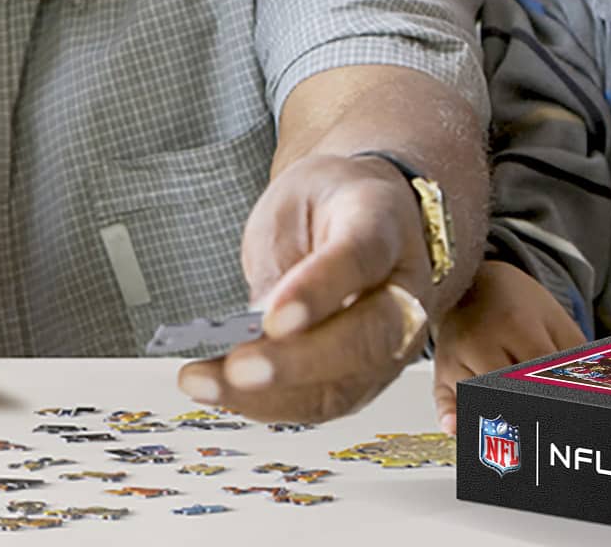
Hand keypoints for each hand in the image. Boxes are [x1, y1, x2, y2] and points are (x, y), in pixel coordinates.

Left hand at [176, 153, 435, 422]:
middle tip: (238, 368)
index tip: (273, 317)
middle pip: (368, 338)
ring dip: (271, 396)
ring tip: (207, 384)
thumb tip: (256, 327)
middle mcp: (403, 291)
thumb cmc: (327, 207)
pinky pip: (320, 403)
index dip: (318, 290)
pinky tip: (220, 391)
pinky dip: (266, 405)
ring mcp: (392, 342)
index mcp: (385, 226)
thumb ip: (284, 262)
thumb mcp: (296, 204)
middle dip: (297, 363)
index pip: (361, 259)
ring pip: (344, 385)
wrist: (362, 215)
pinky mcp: (365, 377)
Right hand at [430, 260, 587, 428]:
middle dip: (529, 409)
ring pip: (477, 398)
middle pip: (505, 388)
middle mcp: (479, 340)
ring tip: (520, 437)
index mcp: (515, 324)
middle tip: (548, 430)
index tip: (572, 411)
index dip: (556, 395)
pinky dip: (451, 416)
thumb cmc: (517, 304)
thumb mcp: (555, 319)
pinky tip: (459, 429)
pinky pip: (443, 400)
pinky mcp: (440, 370)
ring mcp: (455, 356)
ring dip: (498, 419)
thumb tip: (596, 391)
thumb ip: (575, 356)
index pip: (538, 372)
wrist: (474, 281)